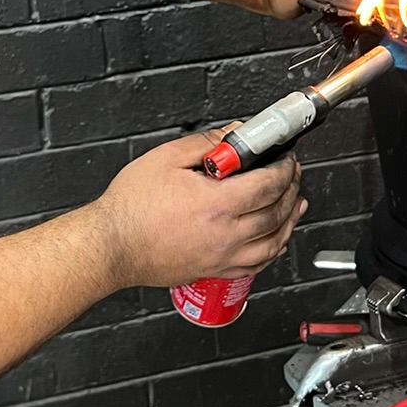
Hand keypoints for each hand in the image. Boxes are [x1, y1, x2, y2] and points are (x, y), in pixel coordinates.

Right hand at [95, 132, 305, 289]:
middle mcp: (225, 234)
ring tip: (295, 204)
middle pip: (276, 212)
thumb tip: (234, 135)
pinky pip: (257, 264)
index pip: (269, 184)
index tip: (286, 159)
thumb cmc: (131, 206)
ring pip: (273, 242)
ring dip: (289, 220)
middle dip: (290, 189)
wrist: (111, 245)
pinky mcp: (214, 271)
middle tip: (292, 174)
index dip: (284, 169)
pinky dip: (273, 249)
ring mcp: (222, 257)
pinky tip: (276, 239)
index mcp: (216, 203)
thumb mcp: (166, 158)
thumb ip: (206, 144)